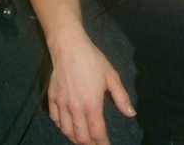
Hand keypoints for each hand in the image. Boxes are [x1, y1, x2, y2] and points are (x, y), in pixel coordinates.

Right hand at [47, 29, 135, 144]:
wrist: (69, 47)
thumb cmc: (92, 60)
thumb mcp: (111, 76)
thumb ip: (121, 97)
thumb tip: (130, 113)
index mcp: (92, 104)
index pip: (97, 133)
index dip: (102, 143)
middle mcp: (75, 109)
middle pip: (81, 136)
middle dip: (89, 144)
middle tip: (95, 143)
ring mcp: (61, 105)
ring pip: (66, 131)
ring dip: (74, 138)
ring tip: (82, 139)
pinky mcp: (52, 98)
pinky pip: (55, 119)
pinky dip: (61, 126)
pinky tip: (67, 125)